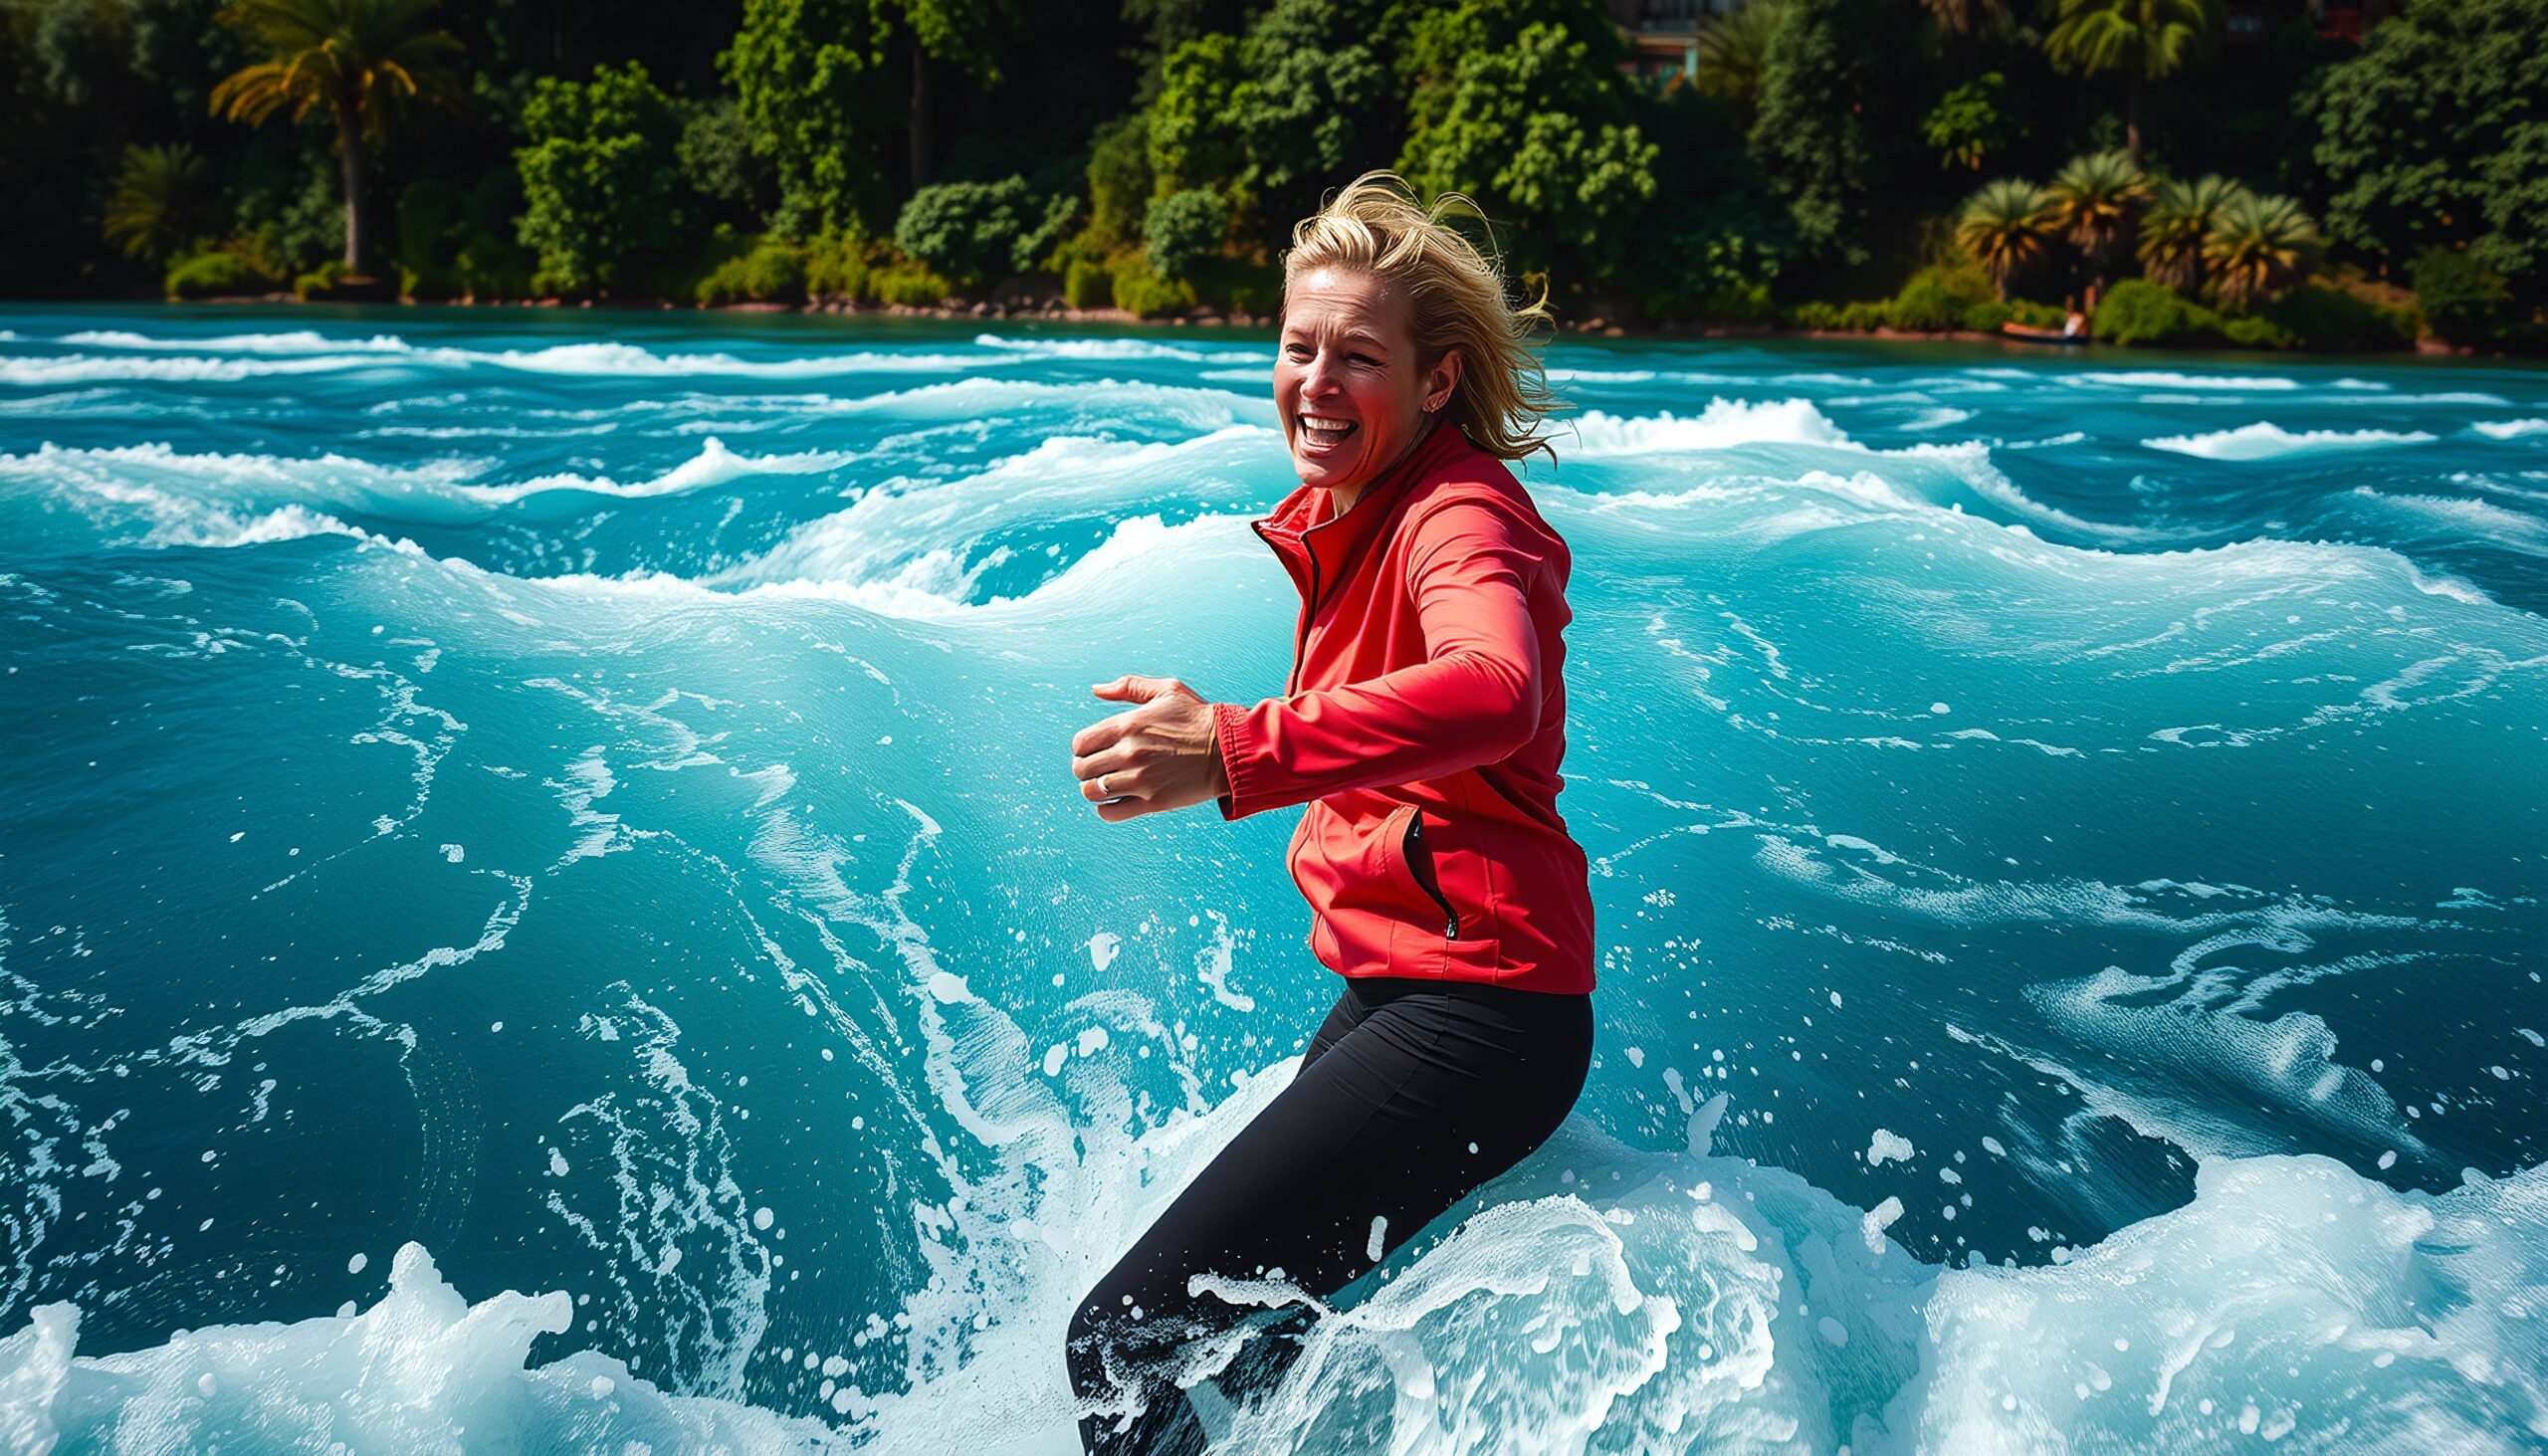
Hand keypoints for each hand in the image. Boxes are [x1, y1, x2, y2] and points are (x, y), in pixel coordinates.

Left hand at [1070, 675, 1229, 821]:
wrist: (1229, 749)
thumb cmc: (1198, 718)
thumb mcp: (1167, 691)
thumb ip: (1128, 687)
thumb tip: (1096, 690)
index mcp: (1127, 725)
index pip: (1080, 744)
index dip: (1083, 748)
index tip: (1095, 750)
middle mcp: (1129, 753)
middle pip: (1081, 769)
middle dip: (1086, 769)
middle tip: (1101, 768)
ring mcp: (1139, 780)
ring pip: (1091, 792)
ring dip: (1095, 789)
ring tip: (1109, 784)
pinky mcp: (1152, 802)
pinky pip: (1109, 813)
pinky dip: (1107, 809)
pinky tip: (1119, 800)